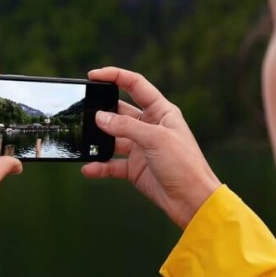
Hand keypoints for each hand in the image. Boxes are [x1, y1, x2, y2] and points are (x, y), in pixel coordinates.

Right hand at [82, 67, 220, 228]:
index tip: (93, 76)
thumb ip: (125, 126)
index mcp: (161, 112)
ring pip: (113, 139)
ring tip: (83, 142)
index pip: (136, 86)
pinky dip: (100, 166)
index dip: (115, 77)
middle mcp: (150, 127)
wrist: (192, 200)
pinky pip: (112, 164)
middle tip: (83, 112)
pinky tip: (88, 169)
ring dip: (98, 140)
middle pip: (120, 111)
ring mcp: (141, 148)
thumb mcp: (155, 139)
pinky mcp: (135, 168)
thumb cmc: (184, 165)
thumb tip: (99, 117)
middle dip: (102, 111)